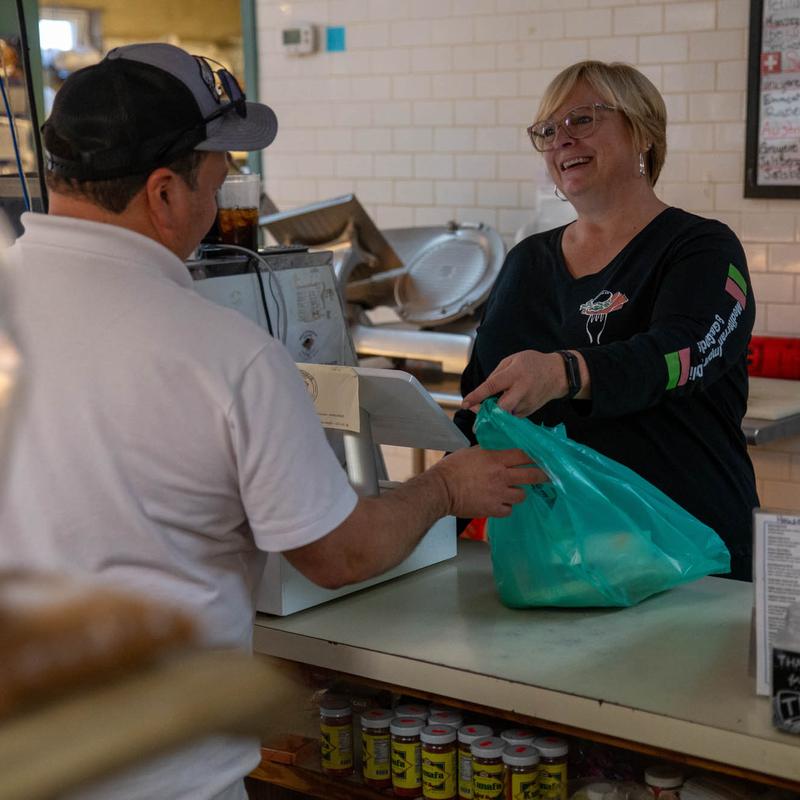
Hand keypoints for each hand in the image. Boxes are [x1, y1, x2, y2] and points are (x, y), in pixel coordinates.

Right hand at [430, 447, 546, 518]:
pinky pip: (509, 509)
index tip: (544, 457)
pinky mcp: (493, 509)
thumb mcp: (472, 452)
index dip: (536, 456)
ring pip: (522, 495)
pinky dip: (506, 507)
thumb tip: (500, 450)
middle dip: (542, 476)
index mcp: (495, 459)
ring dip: (518, 493)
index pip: (524, 454)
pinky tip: (499, 503)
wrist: (440, 490)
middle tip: (548, 476)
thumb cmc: (452, 468)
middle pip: (532, 475)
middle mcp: (501, 476)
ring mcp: (499, 494)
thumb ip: (489, 451)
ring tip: (511, 492)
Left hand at [461, 350, 565, 417]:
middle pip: (502, 408)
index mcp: (515, 374)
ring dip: (493, 414)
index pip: (492, 386)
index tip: (465, 404)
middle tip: (476, 415)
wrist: (557, 374)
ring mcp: (526, 403)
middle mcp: (521, 390)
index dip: (477, 396)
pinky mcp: (528, 412)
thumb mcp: (512, 360)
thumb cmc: (532, 364)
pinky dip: (503, 415)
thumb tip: (483, 392)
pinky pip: (510, 417)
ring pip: (504, 415)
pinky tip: (501, 407)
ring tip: (488, 407)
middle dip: (486, 413)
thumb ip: (496, 375)